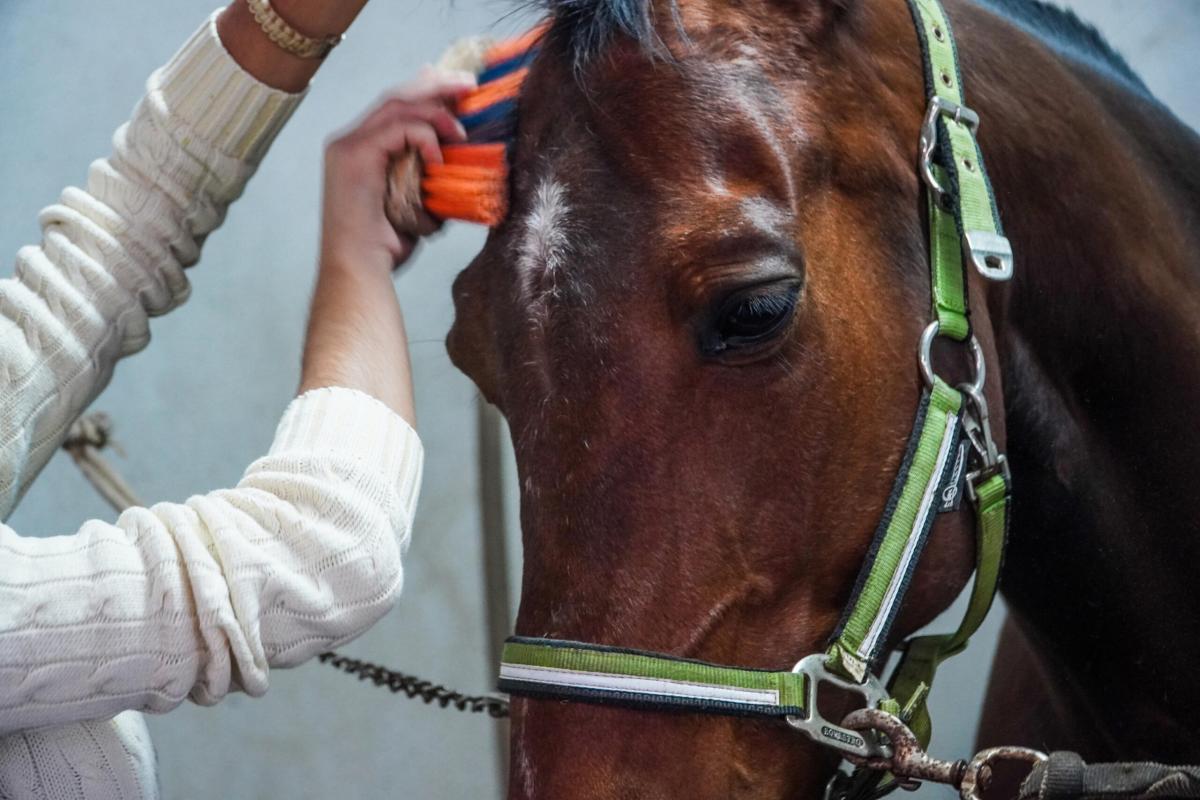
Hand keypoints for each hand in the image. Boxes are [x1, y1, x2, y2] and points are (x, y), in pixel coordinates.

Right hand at [319, 70, 475, 277]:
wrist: (359, 271)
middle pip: (396, 97)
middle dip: (435, 86)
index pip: (395, 107)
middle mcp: (348, 141)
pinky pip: (397, 129)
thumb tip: (461, 164)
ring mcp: (347, 146)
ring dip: (436, 111)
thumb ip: (429, 178)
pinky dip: (424, 137)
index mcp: (360, 149)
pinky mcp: (354, 156)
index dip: (427, 92)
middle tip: (469, 86)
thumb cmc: (385, 247)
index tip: (459, 92)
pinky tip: (440, 158)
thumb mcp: (416, 204)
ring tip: (462, 130)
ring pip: (397, 106)